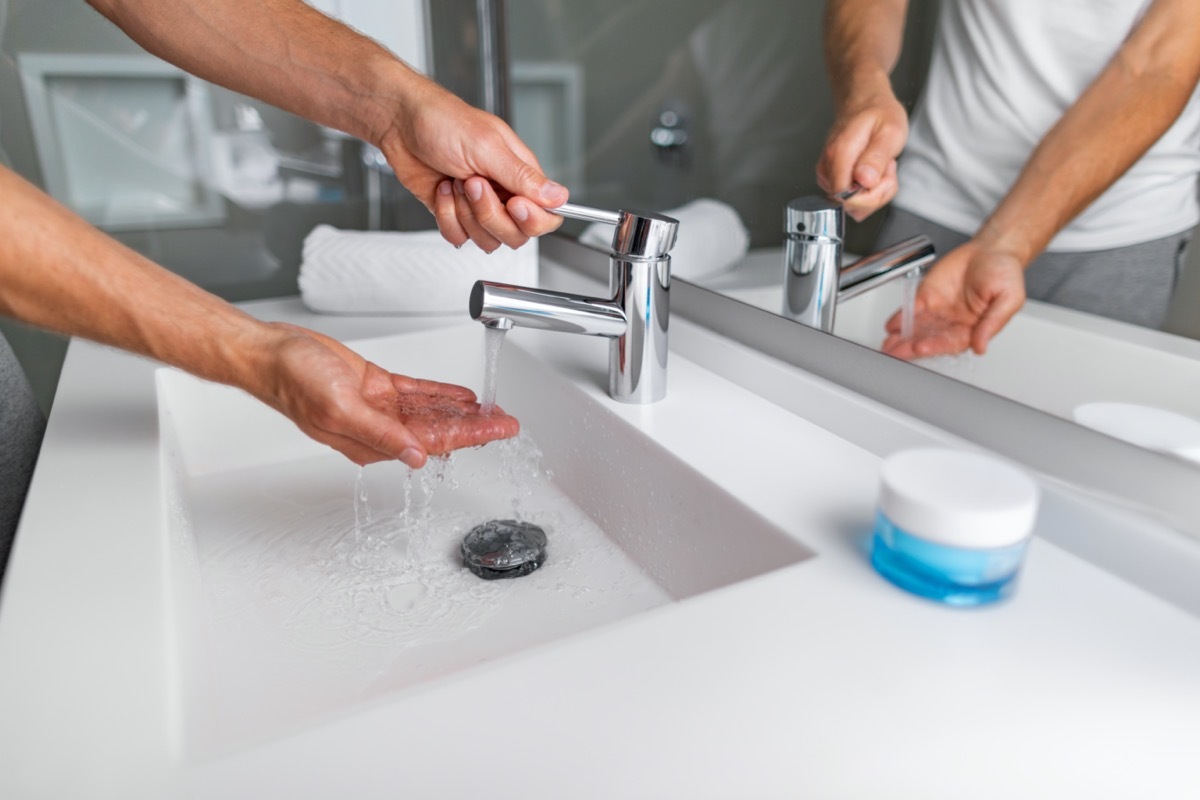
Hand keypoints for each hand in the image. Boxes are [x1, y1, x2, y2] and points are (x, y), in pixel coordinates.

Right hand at [255, 323, 518, 467]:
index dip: (472, 437)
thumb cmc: (293, 382)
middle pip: (440, 430)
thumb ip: (379, 434)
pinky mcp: (375, 386)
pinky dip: (442, 393)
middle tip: (509, 422)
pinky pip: (417, 393)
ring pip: (432, 412)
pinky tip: (463, 397)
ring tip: (495, 411)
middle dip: (477, 428)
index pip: (434, 443)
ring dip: (464, 412)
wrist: (272, 353)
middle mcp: (379, 428)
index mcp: (371, 442)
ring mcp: (378, 408)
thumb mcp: (339, 408)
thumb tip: (415, 457)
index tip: (500, 432)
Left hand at [380, 76, 566, 251]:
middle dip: (490, 214)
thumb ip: (523, 177)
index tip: (513, 204)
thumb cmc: (441, 121)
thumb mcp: (487, 147)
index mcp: (520, 173)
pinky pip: (459, 238)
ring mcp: (479, 206)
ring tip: (456, 182)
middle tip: (473, 184)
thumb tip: (559, 196)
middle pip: (516, 233)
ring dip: (465, 214)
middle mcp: (503, 192)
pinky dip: (446, 217)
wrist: (400, 124)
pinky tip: (443, 190)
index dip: (533, 219)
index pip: (547, 214)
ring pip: (487, 239)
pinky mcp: (455, 214)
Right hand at [816, 92, 907, 220]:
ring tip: (880, 165)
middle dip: (877, 194)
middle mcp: (828, 167)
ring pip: (852, 205)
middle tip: (886, 167)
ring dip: (875, 191)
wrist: (864, 101)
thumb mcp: (889, 131)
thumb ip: (876, 158)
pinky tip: (873, 171)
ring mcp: (828, 175)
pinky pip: (852, 199)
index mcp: (839, 155)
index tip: (884, 176)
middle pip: (850, 205)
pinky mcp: (832, 179)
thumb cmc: (878, 114)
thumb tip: (864, 182)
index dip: (871, 196)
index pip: (847, 199)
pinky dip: (869, 190)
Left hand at [881, 241, 1025, 358]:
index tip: (921, 347)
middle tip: (896, 352)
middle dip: (911, 347)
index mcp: (973, 328)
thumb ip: (992, 323)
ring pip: (917, 328)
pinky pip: (912, 309)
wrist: (992, 248)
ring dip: (902, 337)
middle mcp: (953, 323)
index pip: (950, 342)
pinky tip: (891, 326)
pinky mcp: (928, 296)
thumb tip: (981, 347)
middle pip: (930, 339)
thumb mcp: (1008, 298)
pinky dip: (900, 317)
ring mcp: (939, 310)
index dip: (935, 346)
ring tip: (888, 345)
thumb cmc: (1005, 272)